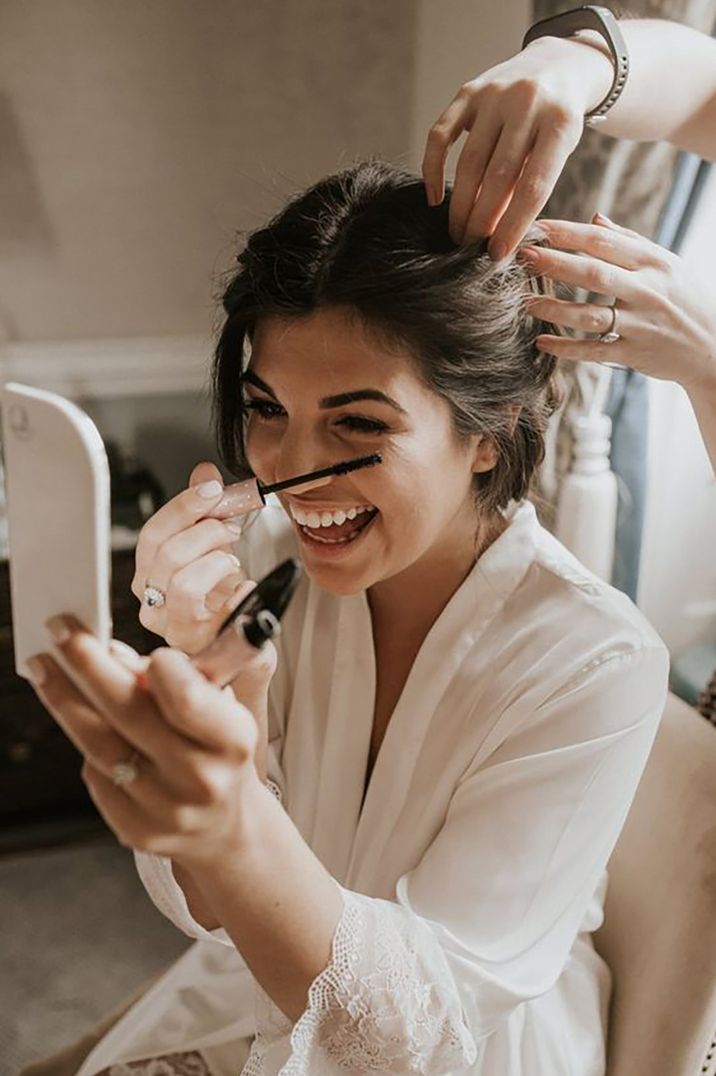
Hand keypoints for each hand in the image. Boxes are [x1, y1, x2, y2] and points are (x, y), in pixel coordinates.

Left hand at [26, 615, 263, 868]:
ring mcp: (166, 809)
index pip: (185, 696)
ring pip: (100, 744)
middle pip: (130, 713)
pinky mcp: (136, 830)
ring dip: (64, 699)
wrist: (224, 824)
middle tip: (60, 632)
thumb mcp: (218, 706)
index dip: (160, 667)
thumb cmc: (217, 749)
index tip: (146, 649)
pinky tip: (88, 725)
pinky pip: (96, 774)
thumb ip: (173, 678)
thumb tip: (111, 654)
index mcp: (232, 740)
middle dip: (89, 665)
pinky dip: (90, 745)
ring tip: (44, 669)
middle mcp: (201, 778)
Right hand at [132, 461, 246, 653]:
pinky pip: (222, 612)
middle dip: (205, 530)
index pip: (152, 534)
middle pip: (167, 554)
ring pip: (184, 584)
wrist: (241, 649)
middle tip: (231, 527)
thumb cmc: (222, 601)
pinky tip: (247, 589)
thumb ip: (207, 511)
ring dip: (217, 562)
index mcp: (148, 577)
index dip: (183, 506)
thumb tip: (204, 472)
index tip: (213, 489)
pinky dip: (241, 593)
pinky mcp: (204, 648)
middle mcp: (153, 606)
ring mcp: (175, 631)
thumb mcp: (214, 548)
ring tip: (233, 563)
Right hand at [422, 35, 611, 253]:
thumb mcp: (558, 152)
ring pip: (470, 160)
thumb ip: (530, 185)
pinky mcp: (468, 91)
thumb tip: (498, 233)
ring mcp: (495, 95)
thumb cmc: (557, 123)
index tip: (497, 253)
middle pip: (498, 176)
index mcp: (560, 123)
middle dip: (482, 219)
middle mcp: (527, 103)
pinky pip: (440, 134)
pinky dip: (433, 168)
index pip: (533, 186)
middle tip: (471, 248)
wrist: (557, 64)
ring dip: (461, 203)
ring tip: (457, 232)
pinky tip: (435, 197)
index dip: (513, 225)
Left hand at [520, 214, 715, 395]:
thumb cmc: (685, 299)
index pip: (603, 242)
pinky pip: (594, 351)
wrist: (714, 347)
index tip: (536, 226)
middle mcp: (647, 291)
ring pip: (590, 315)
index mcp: (653, 262)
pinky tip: (541, 342)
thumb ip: (629, 242)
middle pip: (593, 273)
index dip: (567, 233)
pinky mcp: (635, 354)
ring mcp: (640, 324)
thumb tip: (593, 220)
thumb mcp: (668, 264)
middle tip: (521, 255)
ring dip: (554, 309)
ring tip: (524, 302)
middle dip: (555, 263)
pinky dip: (566, 348)